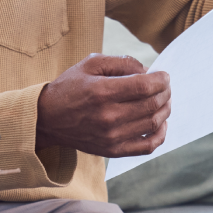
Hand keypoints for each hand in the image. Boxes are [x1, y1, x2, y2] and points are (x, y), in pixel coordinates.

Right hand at [35, 54, 169, 157]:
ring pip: (153, 123)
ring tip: (163, 100)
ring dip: (165, 109)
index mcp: (102, 92)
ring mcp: (111, 136)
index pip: (145, 86)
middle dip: (165, 92)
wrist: (47, 119)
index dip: (161, 80)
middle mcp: (108, 116)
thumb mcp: (89, 64)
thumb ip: (121, 62)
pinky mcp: (113, 150)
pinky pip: (147, 146)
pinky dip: (161, 135)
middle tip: (164, 86)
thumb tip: (148, 71)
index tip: (163, 75)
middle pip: (152, 104)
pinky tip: (160, 123)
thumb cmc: (69, 88)